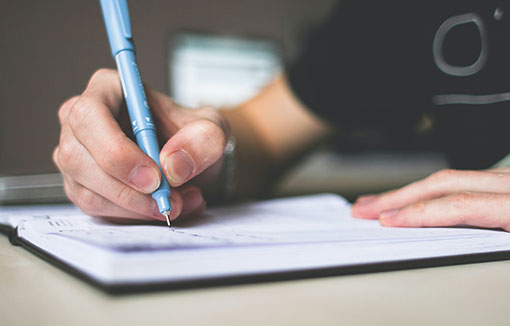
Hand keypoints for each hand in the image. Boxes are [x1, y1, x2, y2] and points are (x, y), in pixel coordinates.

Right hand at [53, 69, 228, 222]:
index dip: (116, 151)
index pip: (89, 116)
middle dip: (127, 190)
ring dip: (136, 207)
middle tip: (168, 200)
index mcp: (108, 89)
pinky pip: (97, 209)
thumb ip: (202, 140)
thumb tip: (172, 166)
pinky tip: (162, 207)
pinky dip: (134, 216)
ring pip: (88, 191)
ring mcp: (77, 155)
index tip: (154, 177)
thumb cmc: (192, 135)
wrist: (190, 160)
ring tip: (179, 202)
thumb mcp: (212, 129)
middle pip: (78, 158)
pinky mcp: (82, 186)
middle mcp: (82, 121)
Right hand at [351, 168, 509, 230]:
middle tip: (364, 208)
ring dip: (408, 191)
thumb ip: (493, 241)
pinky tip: (415, 197)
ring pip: (449, 177)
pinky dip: (431, 189)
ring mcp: (507, 178)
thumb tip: (447, 239)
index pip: (460, 204)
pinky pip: (462, 179)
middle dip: (398, 196)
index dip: (419, 213)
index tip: (387, 222)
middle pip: (444, 182)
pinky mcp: (506, 181)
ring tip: (378, 202)